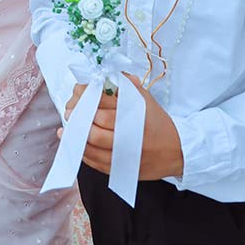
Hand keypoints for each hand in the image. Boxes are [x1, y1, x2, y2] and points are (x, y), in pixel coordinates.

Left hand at [62, 78, 183, 179]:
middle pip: (94, 126)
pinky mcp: (121, 169)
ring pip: (92, 146)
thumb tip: (104, 75)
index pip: (103, 103)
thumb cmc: (158, 122)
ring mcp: (124, 154)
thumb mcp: (146, 100)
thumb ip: (125, 87)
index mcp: (134, 113)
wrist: (177, 151)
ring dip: (75, 136)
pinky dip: (83, 153)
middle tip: (69, 110)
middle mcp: (129, 134)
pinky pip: (96, 163)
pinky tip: (76, 145)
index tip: (78, 91)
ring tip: (66, 128)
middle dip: (78, 116)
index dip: (86, 96)